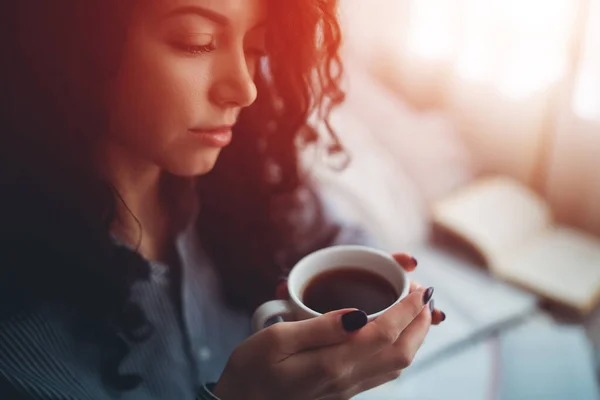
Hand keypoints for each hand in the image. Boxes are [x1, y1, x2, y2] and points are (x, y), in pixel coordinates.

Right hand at [213, 253, 443, 399]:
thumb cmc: (251, 371)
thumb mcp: (275, 340)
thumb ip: (319, 327)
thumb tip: (358, 314)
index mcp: (331, 362)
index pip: (384, 333)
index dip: (408, 309)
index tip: (420, 288)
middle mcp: (346, 378)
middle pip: (402, 352)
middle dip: (421, 323)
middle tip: (426, 295)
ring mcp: (347, 388)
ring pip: (397, 364)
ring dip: (416, 337)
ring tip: (418, 312)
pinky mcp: (343, 391)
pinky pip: (384, 372)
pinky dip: (400, 351)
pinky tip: (395, 337)